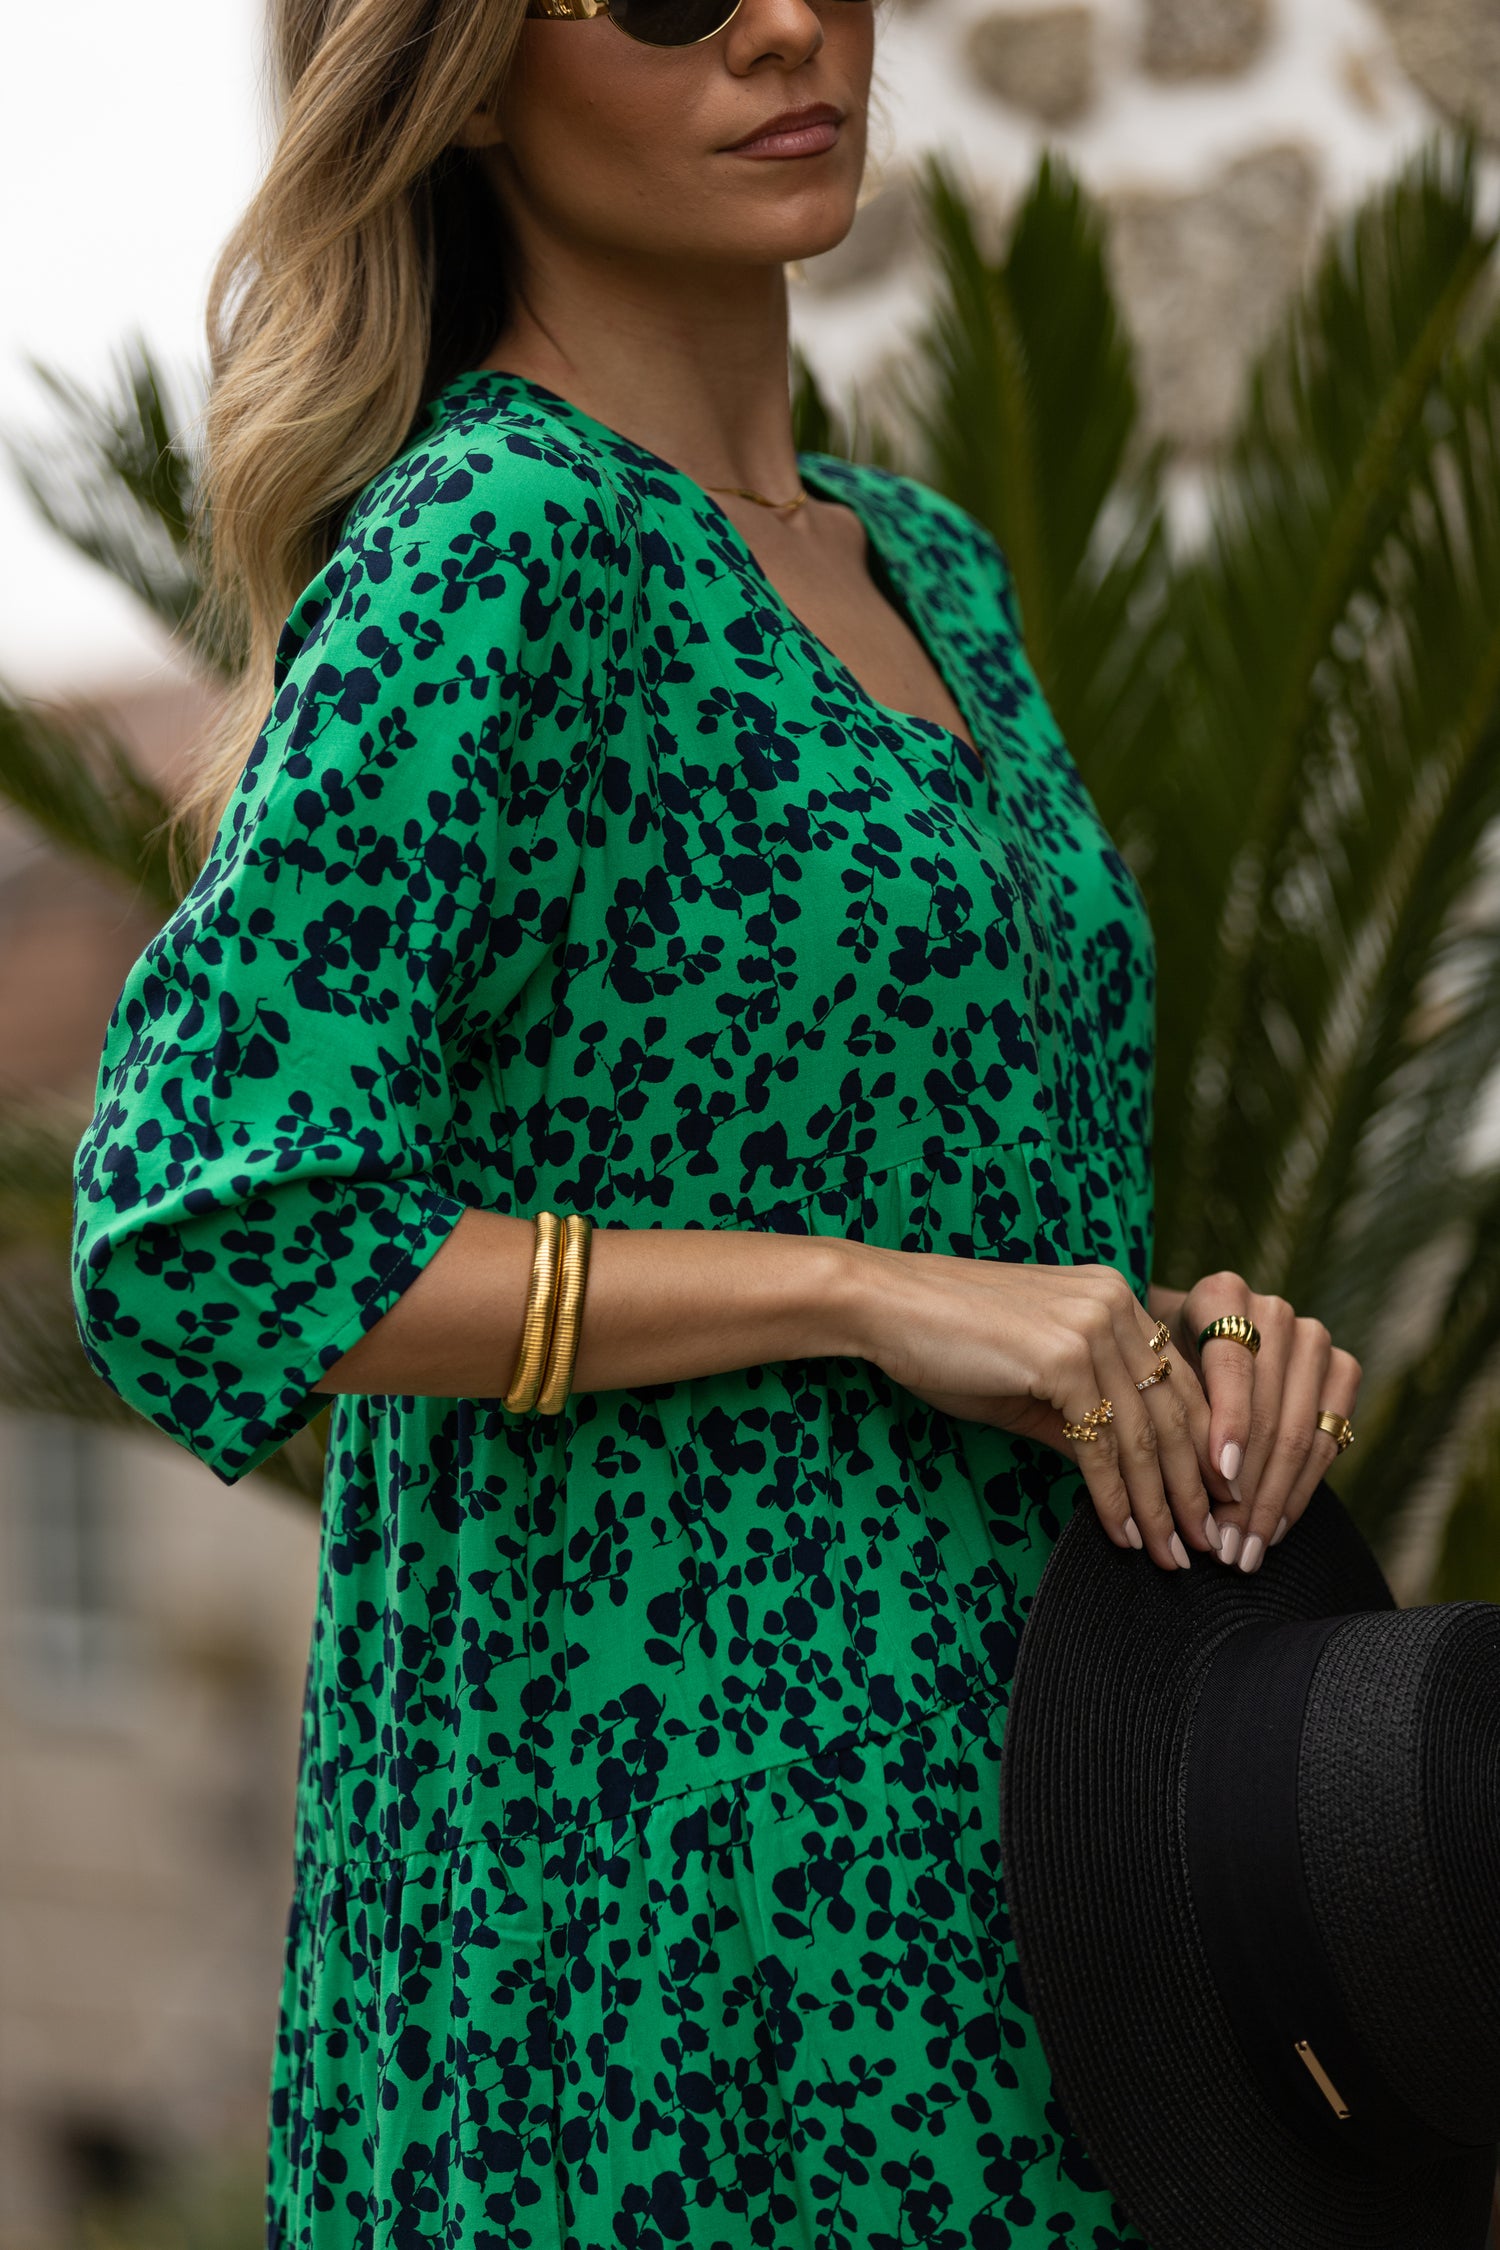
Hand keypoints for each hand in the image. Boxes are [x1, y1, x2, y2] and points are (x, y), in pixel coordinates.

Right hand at [849, 1247, 1234, 1573]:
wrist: (884, 1304)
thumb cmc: (950, 1340)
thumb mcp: (1034, 1378)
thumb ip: (1085, 1418)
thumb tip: (1125, 1481)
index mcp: (1115, 1297)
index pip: (1180, 1383)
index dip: (1204, 1449)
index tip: (1215, 1503)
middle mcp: (1115, 1304)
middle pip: (1174, 1412)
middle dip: (1194, 1489)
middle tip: (1210, 1544)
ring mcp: (1090, 1328)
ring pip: (1143, 1436)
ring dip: (1160, 1506)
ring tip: (1173, 1555)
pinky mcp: (1060, 1358)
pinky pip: (1100, 1445)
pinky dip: (1116, 1498)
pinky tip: (1125, 1535)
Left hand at [1155, 1275, 1362, 1573]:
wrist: (1195, 1337)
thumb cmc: (1161, 1362)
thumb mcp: (1153, 1373)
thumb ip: (1171, 1412)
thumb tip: (1183, 1492)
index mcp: (1221, 1294)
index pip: (1231, 1366)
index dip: (1229, 1426)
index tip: (1220, 1480)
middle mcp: (1273, 1310)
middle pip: (1270, 1411)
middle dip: (1245, 1487)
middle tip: (1222, 1544)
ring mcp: (1314, 1339)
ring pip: (1301, 1434)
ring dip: (1270, 1502)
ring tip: (1242, 1551)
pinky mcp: (1343, 1369)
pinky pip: (1327, 1442)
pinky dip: (1298, 1492)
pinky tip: (1271, 1530)